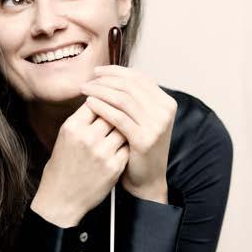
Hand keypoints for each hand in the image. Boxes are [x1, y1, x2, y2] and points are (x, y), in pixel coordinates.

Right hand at [32, 104, 128, 226]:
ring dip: (123, 129)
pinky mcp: (114, 166)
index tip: (105, 106)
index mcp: (72, 127)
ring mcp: (102, 152)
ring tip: (119, 133)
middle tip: (116, 119)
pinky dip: (126, 146)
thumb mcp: (64, 138)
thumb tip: (101, 100)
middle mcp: (87, 137)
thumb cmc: (61, 168)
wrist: (61, 200)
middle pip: (112, 112)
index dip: (103, 103)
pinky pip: (128, 147)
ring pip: (123, 128)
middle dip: (115, 115)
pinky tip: (120, 149)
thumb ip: (82, 120)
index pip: (96, 101)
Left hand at [78, 65, 176, 200]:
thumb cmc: (139, 149)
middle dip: (106, 80)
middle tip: (88, 80)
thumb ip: (135, 99)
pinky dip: (102, 107)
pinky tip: (89, 104)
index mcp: (166, 103)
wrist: (147, 180)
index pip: (139, 78)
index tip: (97, 72)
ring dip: (100, 91)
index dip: (116, 72)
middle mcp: (165, 111)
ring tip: (85, 90)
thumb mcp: (142, 120)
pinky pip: (118, 116)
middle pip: (130, 86)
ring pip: (123, 98)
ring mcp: (156, 125)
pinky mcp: (144, 138)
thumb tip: (111, 75)